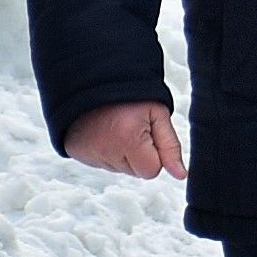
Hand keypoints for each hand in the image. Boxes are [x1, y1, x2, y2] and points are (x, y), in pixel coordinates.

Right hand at [64, 102, 184, 179]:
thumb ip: (171, 146)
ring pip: (120, 169)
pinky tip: (106, 133)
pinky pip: (103, 164)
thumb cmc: (127, 95)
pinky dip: (107, 152)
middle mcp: (105, 150)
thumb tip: (180, 174)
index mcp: (127, 139)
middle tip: (131, 129)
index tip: (146, 133)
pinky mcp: (76, 153)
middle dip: (139, 155)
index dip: (154, 153)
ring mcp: (88, 153)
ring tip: (118, 129)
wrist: (92, 81)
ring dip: (123, 153)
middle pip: (136, 172)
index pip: (151, 171)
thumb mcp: (157, 113)